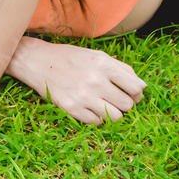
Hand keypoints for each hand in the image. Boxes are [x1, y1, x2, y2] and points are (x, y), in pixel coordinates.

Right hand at [6, 37, 147, 124]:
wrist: (35, 60)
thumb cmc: (69, 57)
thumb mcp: (96, 55)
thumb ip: (122, 69)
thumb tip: (143, 87)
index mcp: (103, 64)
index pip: (136, 88)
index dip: (136, 94)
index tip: (130, 94)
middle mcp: (95, 80)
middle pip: (127, 105)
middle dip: (123, 104)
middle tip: (113, 100)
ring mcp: (83, 95)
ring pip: (115, 117)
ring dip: (112, 113)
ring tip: (102, 105)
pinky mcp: (71, 108)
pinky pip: (97, 122)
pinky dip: (96, 118)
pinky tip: (88, 107)